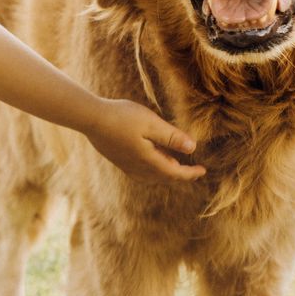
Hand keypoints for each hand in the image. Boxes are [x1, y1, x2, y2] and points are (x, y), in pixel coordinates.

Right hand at [81, 98, 205, 181]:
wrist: (91, 118)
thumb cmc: (122, 117)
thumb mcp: (151, 123)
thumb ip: (172, 137)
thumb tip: (192, 148)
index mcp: (149, 160)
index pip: (175, 173)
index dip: (190, 174)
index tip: (203, 171)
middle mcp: (138, 168)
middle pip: (164, 178)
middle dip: (180, 175)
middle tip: (193, 170)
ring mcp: (127, 166)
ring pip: (152, 177)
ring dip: (166, 174)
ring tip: (174, 165)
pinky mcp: (119, 160)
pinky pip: (141, 173)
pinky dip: (153, 171)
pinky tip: (152, 162)